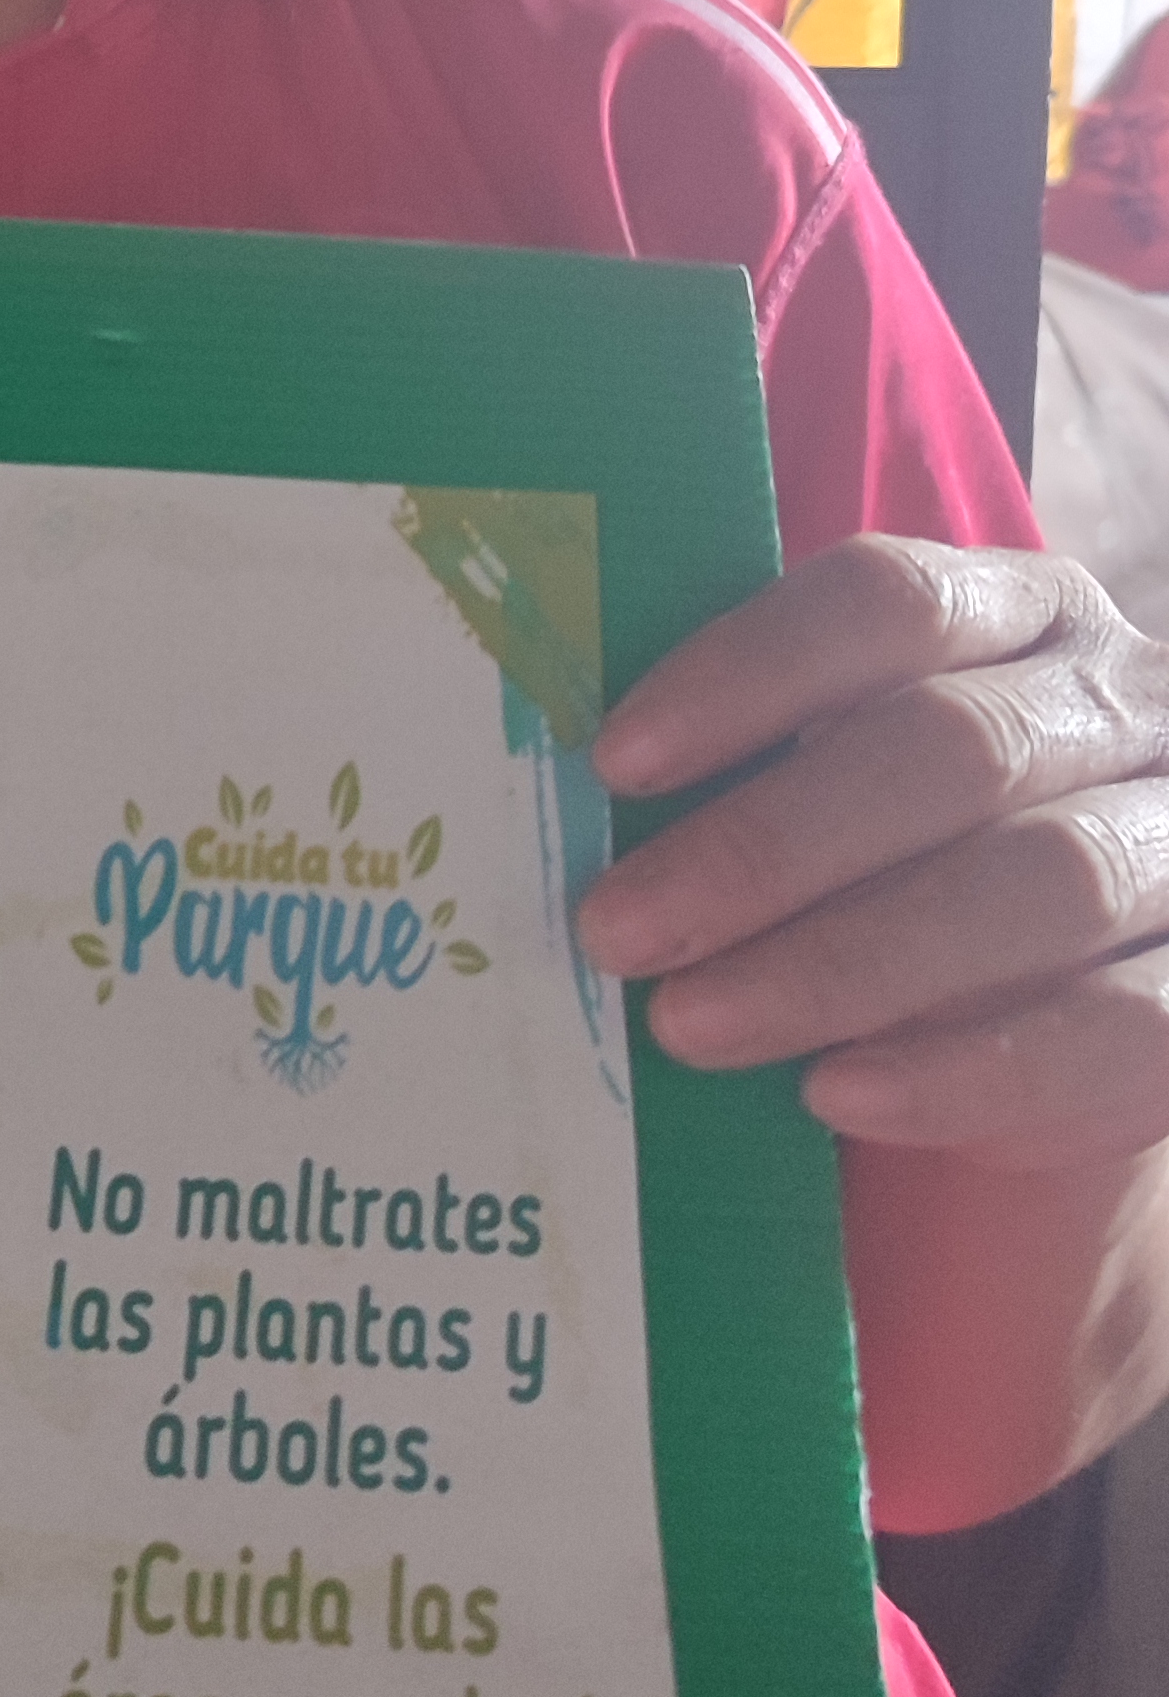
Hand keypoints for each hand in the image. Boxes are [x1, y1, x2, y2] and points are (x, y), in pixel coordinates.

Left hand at [582, 536, 1168, 1168]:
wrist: (1083, 1006)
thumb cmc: (921, 860)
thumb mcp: (857, 779)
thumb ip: (761, 766)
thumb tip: (582, 803)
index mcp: (1023, 615)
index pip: (886, 603)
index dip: (749, 673)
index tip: (616, 760)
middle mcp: (1126, 704)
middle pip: (950, 748)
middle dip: (766, 846)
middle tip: (618, 927)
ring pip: (1040, 881)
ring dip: (844, 963)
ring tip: (693, 1023)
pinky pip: (1120, 1025)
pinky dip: (969, 1067)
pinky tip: (841, 1094)